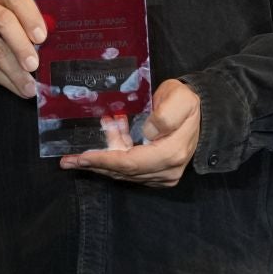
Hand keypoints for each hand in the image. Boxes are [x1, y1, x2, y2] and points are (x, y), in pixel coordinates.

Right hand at [0, 0, 45, 97]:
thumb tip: (46, 45)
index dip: (31, 17)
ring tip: (30, 86)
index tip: (42, 37)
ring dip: (15, 72)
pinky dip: (5, 80)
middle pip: (4, 22)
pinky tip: (17, 87)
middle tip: (34, 64)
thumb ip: (18, 16)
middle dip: (21, 45)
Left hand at [59, 78, 200, 186]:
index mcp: (171, 153)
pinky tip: (107, 140)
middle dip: (95, 165)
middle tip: (68, 160)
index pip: (130, 162)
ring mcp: (164, 175)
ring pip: (125, 173)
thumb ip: (164, 115)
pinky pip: (131, 170)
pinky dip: (114, 158)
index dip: (104, 160)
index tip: (81, 157)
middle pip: (124, 172)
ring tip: (83, 147)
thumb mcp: (179, 99)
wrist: (203, 112)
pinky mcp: (159, 174)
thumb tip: (146, 132)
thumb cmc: (187, 101)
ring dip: (103, 160)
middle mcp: (167, 170)